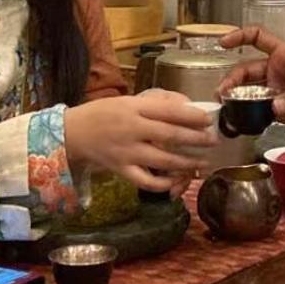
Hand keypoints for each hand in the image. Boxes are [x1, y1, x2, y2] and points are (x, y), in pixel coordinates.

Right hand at [64, 91, 214, 192]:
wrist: (71, 133)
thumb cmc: (104, 113)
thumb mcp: (129, 100)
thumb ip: (157, 103)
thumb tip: (187, 105)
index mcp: (134, 108)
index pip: (169, 111)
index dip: (191, 116)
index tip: (208, 120)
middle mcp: (132, 129)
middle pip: (170, 136)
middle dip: (195, 139)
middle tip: (213, 141)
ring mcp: (126, 152)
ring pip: (162, 161)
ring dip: (186, 163)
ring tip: (203, 162)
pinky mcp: (121, 170)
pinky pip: (145, 181)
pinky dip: (163, 183)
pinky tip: (176, 181)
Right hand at [218, 26, 284, 140]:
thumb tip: (274, 108)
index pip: (259, 38)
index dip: (240, 36)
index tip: (222, 43)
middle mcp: (280, 71)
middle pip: (248, 70)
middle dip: (233, 79)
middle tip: (223, 93)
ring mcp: (281, 91)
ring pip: (251, 92)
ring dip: (238, 99)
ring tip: (226, 108)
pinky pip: (261, 111)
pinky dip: (250, 116)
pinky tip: (241, 122)